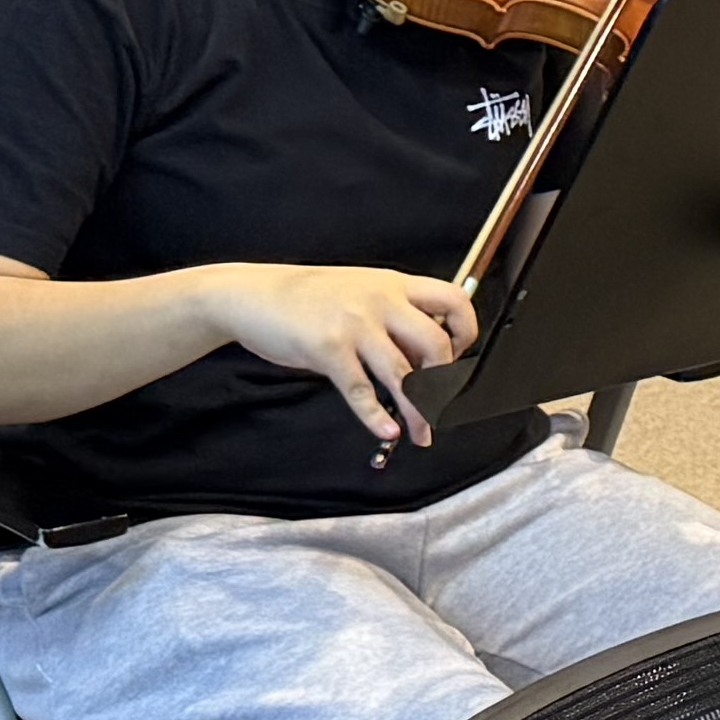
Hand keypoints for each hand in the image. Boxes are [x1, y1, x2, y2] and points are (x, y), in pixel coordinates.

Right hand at [212, 263, 480, 444]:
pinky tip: (387, 430)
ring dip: (419, 413)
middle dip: (445, 384)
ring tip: (423, 434)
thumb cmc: (308, 298)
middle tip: (441, 405)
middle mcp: (380, 301)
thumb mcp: (360, 293)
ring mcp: (354, 324)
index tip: (459, 359)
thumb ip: (394, 319)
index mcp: (394, 284)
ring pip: (403, 375)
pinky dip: (376, 417)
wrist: (253, 295)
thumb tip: (425, 359)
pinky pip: (360, 390)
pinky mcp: (327, 349)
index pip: (454, 300)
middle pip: (436, 345)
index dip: (466, 332)